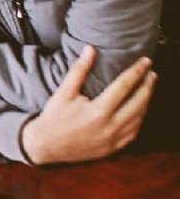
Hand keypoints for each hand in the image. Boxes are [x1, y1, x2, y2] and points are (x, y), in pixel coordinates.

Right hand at [21, 45, 154, 164]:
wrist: (46, 145)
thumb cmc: (54, 117)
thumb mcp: (64, 92)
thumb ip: (79, 70)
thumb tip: (90, 49)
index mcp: (98, 111)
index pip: (124, 85)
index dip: (137, 71)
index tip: (145, 61)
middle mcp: (110, 126)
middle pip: (138, 102)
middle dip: (147, 85)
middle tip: (152, 73)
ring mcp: (113, 139)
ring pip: (139, 119)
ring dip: (147, 102)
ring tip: (148, 89)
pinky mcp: (112, 148)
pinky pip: (134, 133)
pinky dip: (140, 120)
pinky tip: (140, 111)